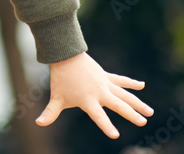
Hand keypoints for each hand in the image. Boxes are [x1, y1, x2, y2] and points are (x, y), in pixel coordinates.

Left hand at [37, 52, 152, 137]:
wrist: (64, 54)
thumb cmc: (60, 78)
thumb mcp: (56, 97)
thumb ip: (50, 113)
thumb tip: (38, 123)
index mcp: (87, 100)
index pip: (98, 116)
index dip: (105, 125)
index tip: (115, 135)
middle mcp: (99, 92)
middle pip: (117, 105)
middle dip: (130, 114)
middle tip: (142, 122)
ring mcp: (104, 82)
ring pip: (124, 94)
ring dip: (137, 102)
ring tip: (150, 112)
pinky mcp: (106, 75)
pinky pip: (120, 80)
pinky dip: (131, 82)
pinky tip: (142, 85)